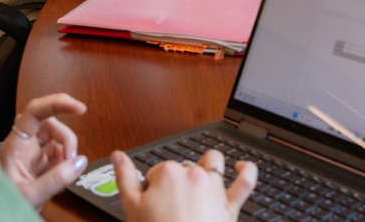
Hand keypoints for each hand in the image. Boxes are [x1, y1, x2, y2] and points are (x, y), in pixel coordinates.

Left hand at [0, 93, 87, 210]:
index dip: (57, 104)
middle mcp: (21, 143)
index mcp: (14, 146)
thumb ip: (55, 179)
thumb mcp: (30, 195)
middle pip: (49, 123)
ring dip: (67, 148)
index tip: (79, 109)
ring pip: (55, 135)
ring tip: (67, 169)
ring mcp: (30, 152)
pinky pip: (57, 149)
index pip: (34, 111)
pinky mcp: (37, 161)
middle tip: (72, 158)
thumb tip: (79, 161)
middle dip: (66, 137)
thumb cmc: (1, 205)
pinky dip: (65, 158)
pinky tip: (63, 171)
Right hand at [113, 149, 256, 221]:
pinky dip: (247, 169)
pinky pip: (246, 181)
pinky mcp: (231, 204)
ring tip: (199, 182)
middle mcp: (193, 174)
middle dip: (175, 181)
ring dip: (207, 166)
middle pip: (182, 167)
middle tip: (168, 207)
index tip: (149, 204)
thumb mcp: (131, 208)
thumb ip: (124, 177)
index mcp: (168, 172)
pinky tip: (241, 166)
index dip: (151, 187)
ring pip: (213, 164)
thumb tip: (117, 155)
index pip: (156, 171)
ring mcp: (214, 188)